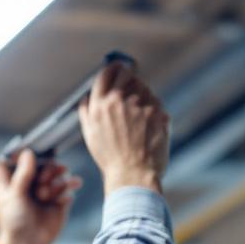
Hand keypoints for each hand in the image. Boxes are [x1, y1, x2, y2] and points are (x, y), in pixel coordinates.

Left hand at [0, 149, 82, 243]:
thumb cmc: (13, 222)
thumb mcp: (15, 196)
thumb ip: (23, 174)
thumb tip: (29, 152)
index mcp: (12, 180)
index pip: (17, 158)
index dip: (24, 154)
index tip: (32, 153)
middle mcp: (30, 183)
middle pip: (43, 164)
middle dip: (47, 169)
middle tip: (45, 179)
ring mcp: (46, 191)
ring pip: (58, 175)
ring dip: (58, 181)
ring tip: (51, 194)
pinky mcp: (58, 201)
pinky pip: (68, 189)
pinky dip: (70, 188)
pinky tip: (66, 197)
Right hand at [77, 62, 170, 195]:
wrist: (132, 175)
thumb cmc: (111, 159)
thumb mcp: (90, 135)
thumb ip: (87, 113)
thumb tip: (87, 97)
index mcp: (99, 105)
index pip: (105, 73)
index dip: (112, 68)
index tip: (117, 68)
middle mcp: (118, 101)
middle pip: (125, 73)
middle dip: (128, 76)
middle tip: (130, 84)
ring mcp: (140, 105)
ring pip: (142, 86)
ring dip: (141, 93)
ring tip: (139, 114)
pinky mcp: (157, 112)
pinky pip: (155, 100)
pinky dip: (153, 107)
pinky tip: (148, 123)